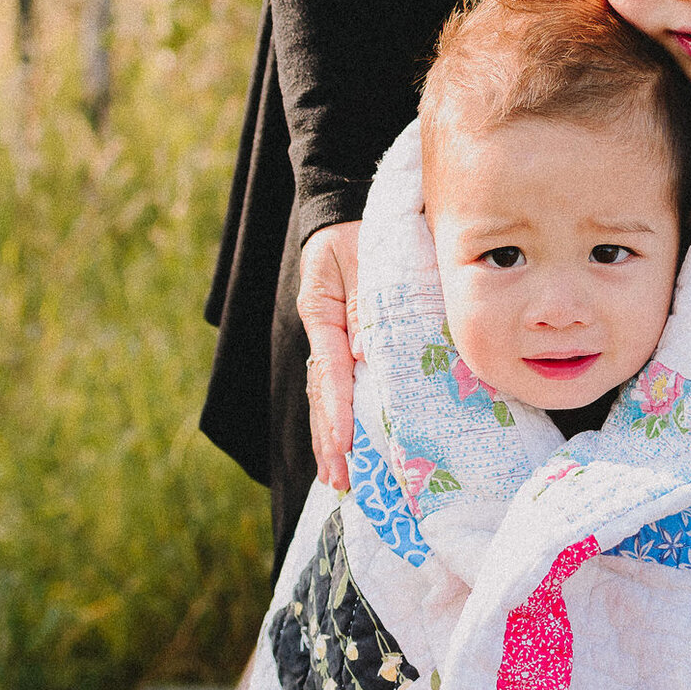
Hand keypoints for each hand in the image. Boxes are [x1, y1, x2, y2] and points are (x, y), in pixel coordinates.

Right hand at [296, 220, 363, 492]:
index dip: (336, 409)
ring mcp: (330, 340)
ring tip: (337, 479)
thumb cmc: (363, 230)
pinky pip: (339, 387)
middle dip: (330, 439)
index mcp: (324, 310)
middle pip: (322, 393)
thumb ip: (368, 300)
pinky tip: (346, 450)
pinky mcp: (342, 344)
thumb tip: (366, 354)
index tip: (344, 443)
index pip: (330, 368)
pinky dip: (340, 419)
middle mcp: (323, 331)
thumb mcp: (365, 255)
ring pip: (326, 396)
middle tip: (340, 480)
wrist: (349, 210)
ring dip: (331, 439)